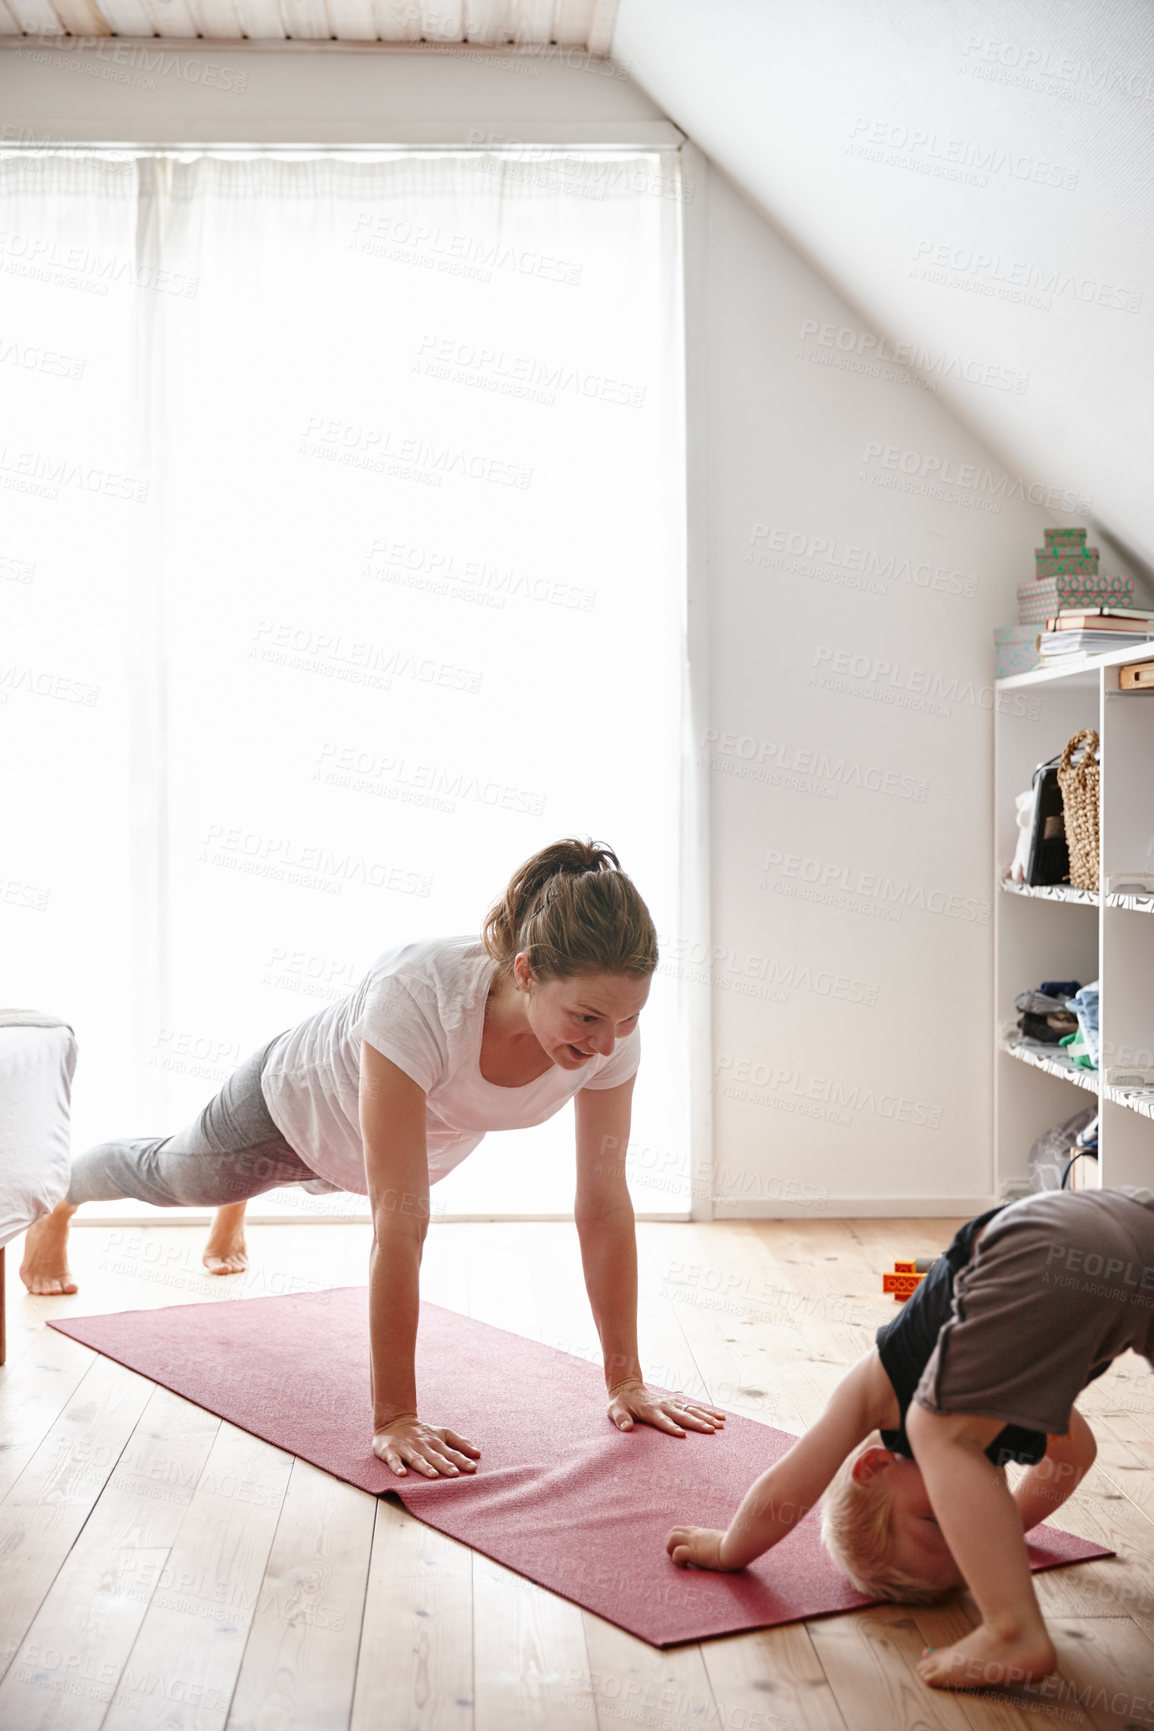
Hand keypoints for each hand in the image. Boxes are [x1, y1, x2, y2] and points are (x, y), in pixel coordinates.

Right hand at [372, 1414, 480, 1478]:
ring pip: (417, 1458)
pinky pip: (394, 1460)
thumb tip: (478, 1453)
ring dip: (425, 1466)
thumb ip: (460, 1443)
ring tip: (433, 1475)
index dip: (462, 1460)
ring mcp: (407, 1448)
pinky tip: (402, 1474)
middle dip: (444, 1465)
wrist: (394, 1421)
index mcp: (436, 1442)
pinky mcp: (390, 1451)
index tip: (472, 1468)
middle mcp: (423, 1445)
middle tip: (454, 1473)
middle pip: (435, 1456)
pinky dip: (397, 1467)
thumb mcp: (442, 1433)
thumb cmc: (423, 1432)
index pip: (451, 1452)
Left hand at [607, 1380, 726, 1436]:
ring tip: (721, 1425)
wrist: (627, 1388)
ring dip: (707, 1417)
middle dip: (697, 1422)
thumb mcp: (615, 1410)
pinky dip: (708, 1412)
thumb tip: (625, 1428)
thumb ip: (620, 1419)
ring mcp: (672, 1403)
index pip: (662, 1420)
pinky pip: (694, 1407)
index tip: (682, 1434)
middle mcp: (664, 1405)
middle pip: (682, 1415)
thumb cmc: (621, 1403)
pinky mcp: (677, 1403)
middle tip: (711, 1431)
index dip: (671, 1427)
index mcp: (650, 1410)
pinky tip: (720, 1417)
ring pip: (692, 1410)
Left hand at [665, 1525, 732, 1570]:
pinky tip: (685, 1566)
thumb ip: (723, 1543)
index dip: (681, 1539)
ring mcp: (694, 1543)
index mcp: (703, 1533)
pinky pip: (677, 1553)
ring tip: (678, 1560)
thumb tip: (736, 1549)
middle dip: (670, 1543)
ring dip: (670, 1549)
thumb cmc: (737, 1547)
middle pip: (674, 1530)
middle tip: (677, 1555)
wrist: (737, 1548)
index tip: (686, 1550)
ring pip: (672, 1538)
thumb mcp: (726, 1541)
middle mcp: (696, 1536)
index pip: (685, 1530)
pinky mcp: (694, 1552)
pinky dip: (677, 1560)